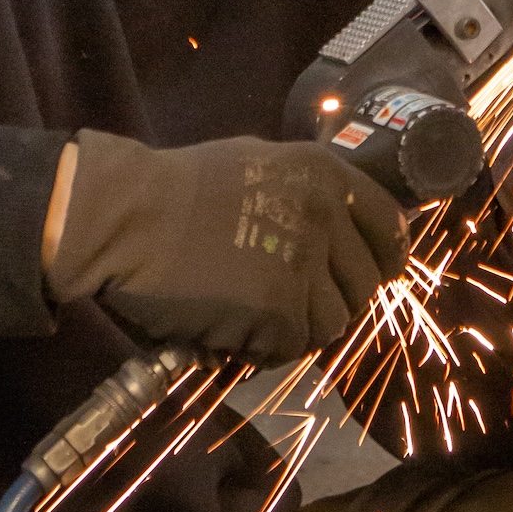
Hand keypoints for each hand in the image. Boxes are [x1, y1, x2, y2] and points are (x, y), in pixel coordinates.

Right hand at [45, 127, 406, 362]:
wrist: (123, 217)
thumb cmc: (174, 191)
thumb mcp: (255, 163)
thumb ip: (302, 192)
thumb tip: (335, 225)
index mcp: (324, 173)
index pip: (389, 226)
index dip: (382, 259)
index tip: (371, 275)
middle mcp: (326, 214)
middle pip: (365, 285)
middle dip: (332, 301)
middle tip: (288, 305)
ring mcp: (305, 263)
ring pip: (334, 323)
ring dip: (298, 329)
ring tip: (252, 316)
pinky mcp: (280, 310)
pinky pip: (292, 347)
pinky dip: (263, 348)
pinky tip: (230, 329)